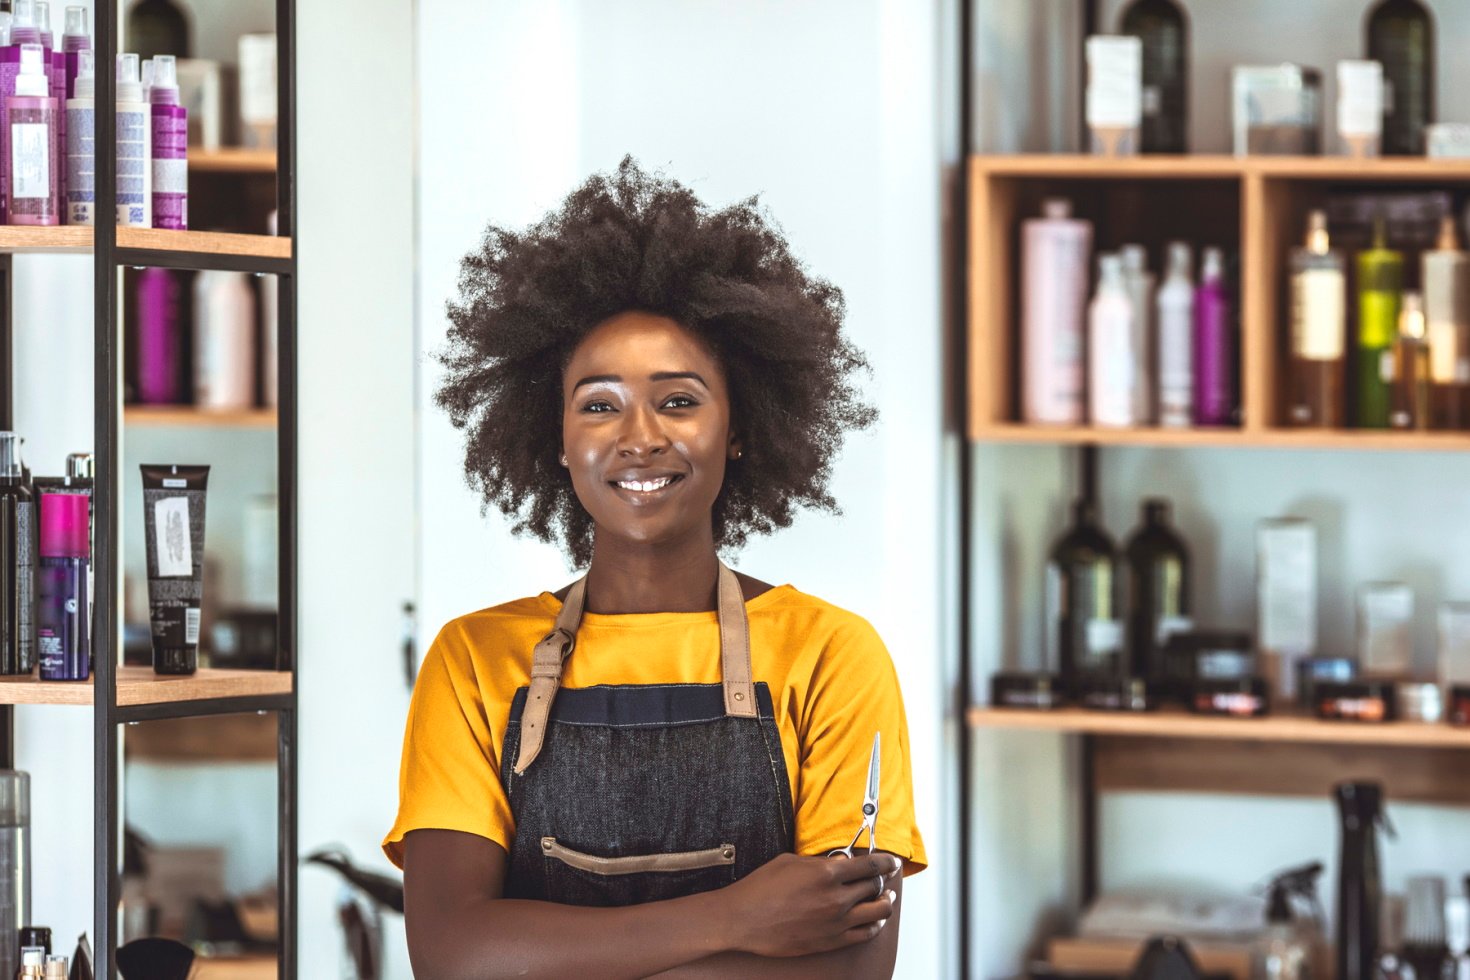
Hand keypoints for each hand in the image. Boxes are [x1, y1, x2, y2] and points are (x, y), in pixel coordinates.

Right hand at [717, 852, 900, 957]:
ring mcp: (836, 922)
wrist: (743, 920)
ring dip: (886, 902)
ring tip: (886, 898)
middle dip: (883, 879)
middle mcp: (836, 898)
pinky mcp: (831, 941)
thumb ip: (820, 861)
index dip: (886, 861)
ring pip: (878, 911)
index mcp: (826, 873)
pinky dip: (875, 924)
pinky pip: (866, 934)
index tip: (891, 861)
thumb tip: (841, 862)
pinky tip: (875, 919)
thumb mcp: (790, 862)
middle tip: (884, 876)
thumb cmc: (761, 888)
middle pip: (876, 886)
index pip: (870, 864)